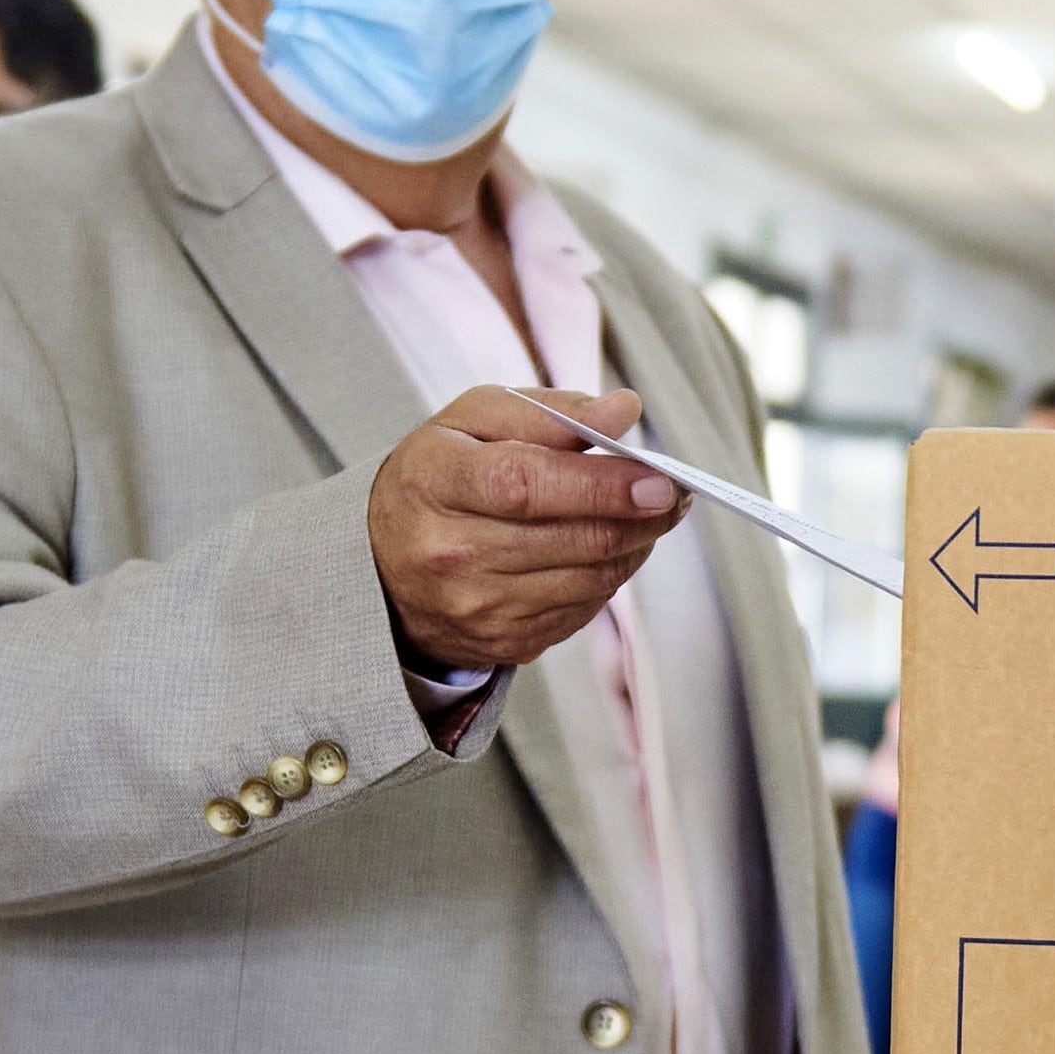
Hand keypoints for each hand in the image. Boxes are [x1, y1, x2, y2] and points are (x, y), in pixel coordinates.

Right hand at [367, 386, 685, 673]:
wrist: (381, 561)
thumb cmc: (441, 473)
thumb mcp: (475, 421)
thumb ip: (550, 412)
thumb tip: (624, 411)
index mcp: (436, 482)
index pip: (527, 486)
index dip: (602, 486)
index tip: (660, 480)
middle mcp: (450, 553)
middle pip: (573, 540)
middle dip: (641, 517)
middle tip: (674, 494)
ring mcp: (475, 607)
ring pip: (590, 580)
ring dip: (634, 547)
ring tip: (647, 516)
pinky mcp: (501, 643)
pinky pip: (581, 611)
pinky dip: (607, 578)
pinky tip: (606, 550)